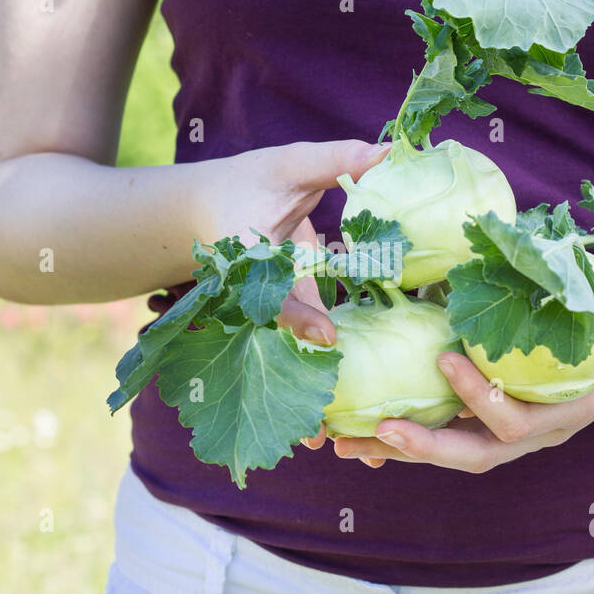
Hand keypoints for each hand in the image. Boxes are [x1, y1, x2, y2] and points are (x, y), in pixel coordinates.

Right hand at [200, 139, 390, 454]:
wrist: (203, 203)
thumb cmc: (244, 180)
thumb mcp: (287, 165)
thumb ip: (336, 159)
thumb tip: (391, 149)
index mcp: (248, 261)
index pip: (276, 295)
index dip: (300, 317)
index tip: (328, 339)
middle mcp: (253, 294)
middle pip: (278, 348)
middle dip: (295, 388)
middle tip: (316, 435)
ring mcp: (266, 306)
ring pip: (287, 355)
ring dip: (303, 394)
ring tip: (323, 444)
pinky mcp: (283, 306)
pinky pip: (297, 342)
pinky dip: (312, 373)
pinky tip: (332, 414)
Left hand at [331, 266, 593, 471]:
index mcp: (567, 412)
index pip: (518, 421)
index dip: (481, 398)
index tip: (445, 358)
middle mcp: (536, 433)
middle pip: (475, 456)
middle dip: (424, 448)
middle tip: (376, 428)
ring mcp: (512, 435)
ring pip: (450, 455)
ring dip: (398, 452)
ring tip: (343, 441)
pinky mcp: (490, 425)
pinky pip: (444, 439)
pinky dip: (403, 439)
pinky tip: (358, 427)